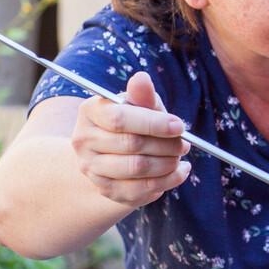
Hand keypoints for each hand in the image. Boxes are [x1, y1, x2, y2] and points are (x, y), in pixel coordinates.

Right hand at [70, 71, 190, 206]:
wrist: (113, 154)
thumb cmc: (132, 123)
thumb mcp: (139, 105)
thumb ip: (142, 95)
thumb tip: (142, 78)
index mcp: (90, 112)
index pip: (120, 119)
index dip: (154, 123)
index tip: (180, 126)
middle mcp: (84, 140)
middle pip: (132, 145)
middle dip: (166, 145)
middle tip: (184, 144)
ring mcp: (92, 168)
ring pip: (137, 168)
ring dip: (168, 164)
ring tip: (180, 157)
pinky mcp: (106, 189)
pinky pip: (141, 190)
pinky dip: (167, 181)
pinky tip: (178, 172)